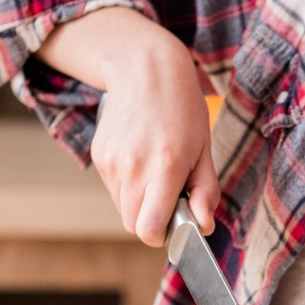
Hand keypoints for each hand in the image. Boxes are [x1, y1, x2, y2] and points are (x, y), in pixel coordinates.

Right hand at [38, 8, 220, 245]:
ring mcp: (111, 162)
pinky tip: (142, 157)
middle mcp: (132, 167)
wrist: (145, 69)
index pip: (147, 229)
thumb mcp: (204, 149)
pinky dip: (128, 184)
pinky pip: (113, 187)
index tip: (175, 224)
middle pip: (133, 224)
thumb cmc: (182, 108)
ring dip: (140, 201)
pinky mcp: (99, 156)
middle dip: (152, 220)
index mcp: (164, 167)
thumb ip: (205, 191)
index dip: (162, 235)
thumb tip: (204, 225)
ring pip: (122, 207)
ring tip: (157, 170)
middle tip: (171, 195)